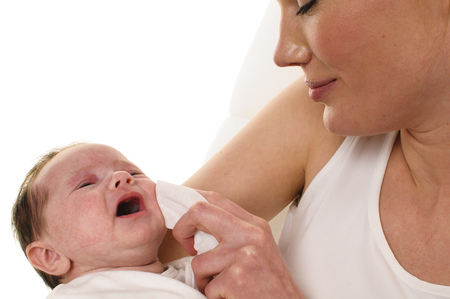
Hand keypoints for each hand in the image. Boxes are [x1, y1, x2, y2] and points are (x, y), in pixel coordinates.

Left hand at [173, 190, 304, 298]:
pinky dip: (214, 297)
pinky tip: (232, 297)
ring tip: (224, 287)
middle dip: (182, 228)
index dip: (191, 207)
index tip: (185, 224)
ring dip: (204, 280)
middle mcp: (250, 233)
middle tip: (186, 246)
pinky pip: (206, 286)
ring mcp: (244, 254)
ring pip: (198, 261)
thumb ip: (233, 233)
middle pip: (199, 211)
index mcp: (255, 224)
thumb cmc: (270, 284)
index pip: (214, 199)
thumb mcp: (257, 249)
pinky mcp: (237, 277)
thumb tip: (197, 224)